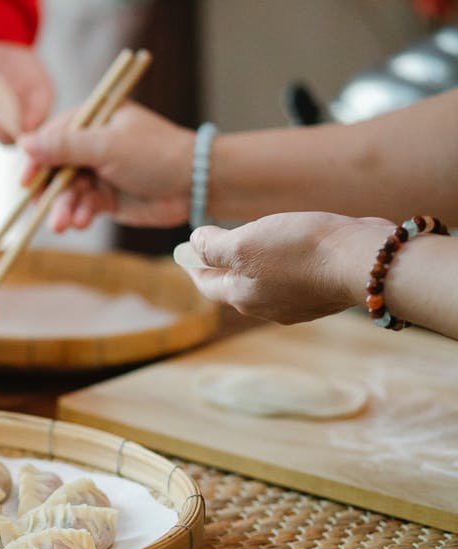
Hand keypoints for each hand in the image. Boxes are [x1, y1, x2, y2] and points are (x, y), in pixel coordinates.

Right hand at [18, 102, 194, 231]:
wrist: (195, 184)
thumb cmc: (154, 153)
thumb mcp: (106, 145)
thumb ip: (64, 146)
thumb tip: (23, 142)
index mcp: (93, 120)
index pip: (52, 136)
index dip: (36, 158)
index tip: (26, 180)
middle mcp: (92, 145)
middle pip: (55, 168)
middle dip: (49, 191)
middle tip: (42, 209)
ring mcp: (99, 173)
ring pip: (67, 192)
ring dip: (63, 208)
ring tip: (63, 224)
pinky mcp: (106, 198)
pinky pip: (83, 206)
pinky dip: (79, 215)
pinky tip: (82, 222)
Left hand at [185, 212, 392, 323]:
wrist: (363, 261)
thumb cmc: (299, 251)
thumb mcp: (244, 242)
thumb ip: (214, 246)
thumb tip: (195, 244)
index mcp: (243, 297)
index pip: (207, 284)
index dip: (193, 266)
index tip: (185, 253)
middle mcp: (269, 307)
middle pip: (235, 285)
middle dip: (223, 266)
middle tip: (216, 245)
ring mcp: (299, 303)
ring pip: (266, 282)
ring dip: (255, 263)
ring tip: (254, 242)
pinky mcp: (324, 292)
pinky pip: (294, 277)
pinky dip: (284, 262)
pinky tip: (292, 246)